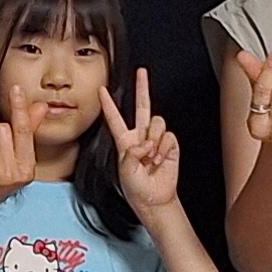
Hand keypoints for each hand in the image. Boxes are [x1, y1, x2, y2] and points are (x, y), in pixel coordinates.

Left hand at [102, 73, 181, 215]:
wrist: (154, 198)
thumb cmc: (136, 188)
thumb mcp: (124, 170)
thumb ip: (131, 153)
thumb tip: (146, 143)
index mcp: (124, 142)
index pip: (115, 118)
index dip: (108, 104)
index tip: (101, 90)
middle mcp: (140, 137)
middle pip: (142, 106)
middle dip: (142, 88)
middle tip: (141, 72)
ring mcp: (155, 139)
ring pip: (156, 122)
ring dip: (154, 139)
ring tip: (151, 157)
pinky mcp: (170, 145)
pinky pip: (168, 136)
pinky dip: (164, 148)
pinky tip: (160, 159)